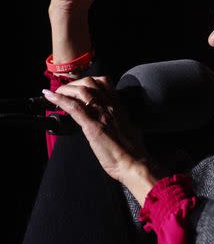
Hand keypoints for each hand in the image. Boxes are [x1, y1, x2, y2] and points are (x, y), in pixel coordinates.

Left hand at [42, 76, 157, 203]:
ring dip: (65, 90)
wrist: (133, 162)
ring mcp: (100, 115)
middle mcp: (110, 107)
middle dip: (74, 84)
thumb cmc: (133, 151)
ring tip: (56, 95)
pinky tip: (50, 96)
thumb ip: (122, 121)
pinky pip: (74, 107)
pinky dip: (59, 99)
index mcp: (118, 107)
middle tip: (65, 92)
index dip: (88, 81)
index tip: (79, 87)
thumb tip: (118, 122)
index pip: (104, 83)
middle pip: (90, 83)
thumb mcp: (130, 128)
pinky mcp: (92, 126)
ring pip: (81, 91)